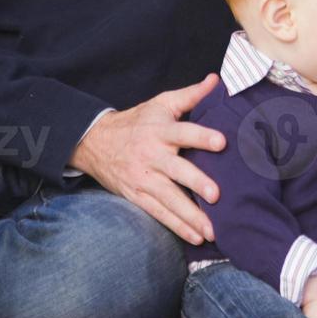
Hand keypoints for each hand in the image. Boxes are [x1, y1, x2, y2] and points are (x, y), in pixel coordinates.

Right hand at [69, 73, 224, 244]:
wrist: (95, 142)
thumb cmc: (137, 121)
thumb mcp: (161, 103)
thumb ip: (190, 95)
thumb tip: (217, 80)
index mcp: (160, 130)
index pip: (183, 132)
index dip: (202, 136)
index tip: (222, 142)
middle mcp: (152, 155)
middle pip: (176, 170)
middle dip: (196, 182)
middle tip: (216, 195)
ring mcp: (143, 178)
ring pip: (168, 198)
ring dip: (190, 215)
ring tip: (212, 230)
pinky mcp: (137, 195)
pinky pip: (158, 213)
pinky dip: (177, 226)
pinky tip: (196, 237)